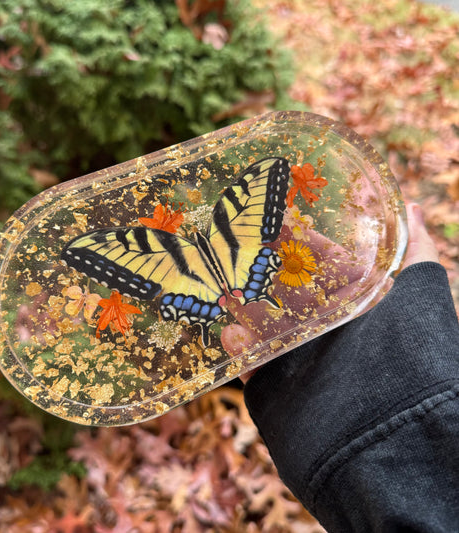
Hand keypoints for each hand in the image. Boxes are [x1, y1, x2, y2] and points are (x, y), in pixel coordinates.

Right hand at [222, 202, 439, 382]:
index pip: (329, 266)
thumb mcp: (420, 295)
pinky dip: (240, 353)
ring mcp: (307, 360)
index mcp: (360, 308)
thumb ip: (417, 252)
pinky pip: (256, 366)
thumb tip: (414, 208)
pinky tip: (228, 335)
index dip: (305, 245)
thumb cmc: (408, 355)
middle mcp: (332, 331)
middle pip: (293, 295)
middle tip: (241, 253)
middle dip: (268, 274)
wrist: (391, 430)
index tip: (279, 225)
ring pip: (269, 328)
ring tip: (226, 293)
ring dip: (246, 311)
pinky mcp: (285, 389)